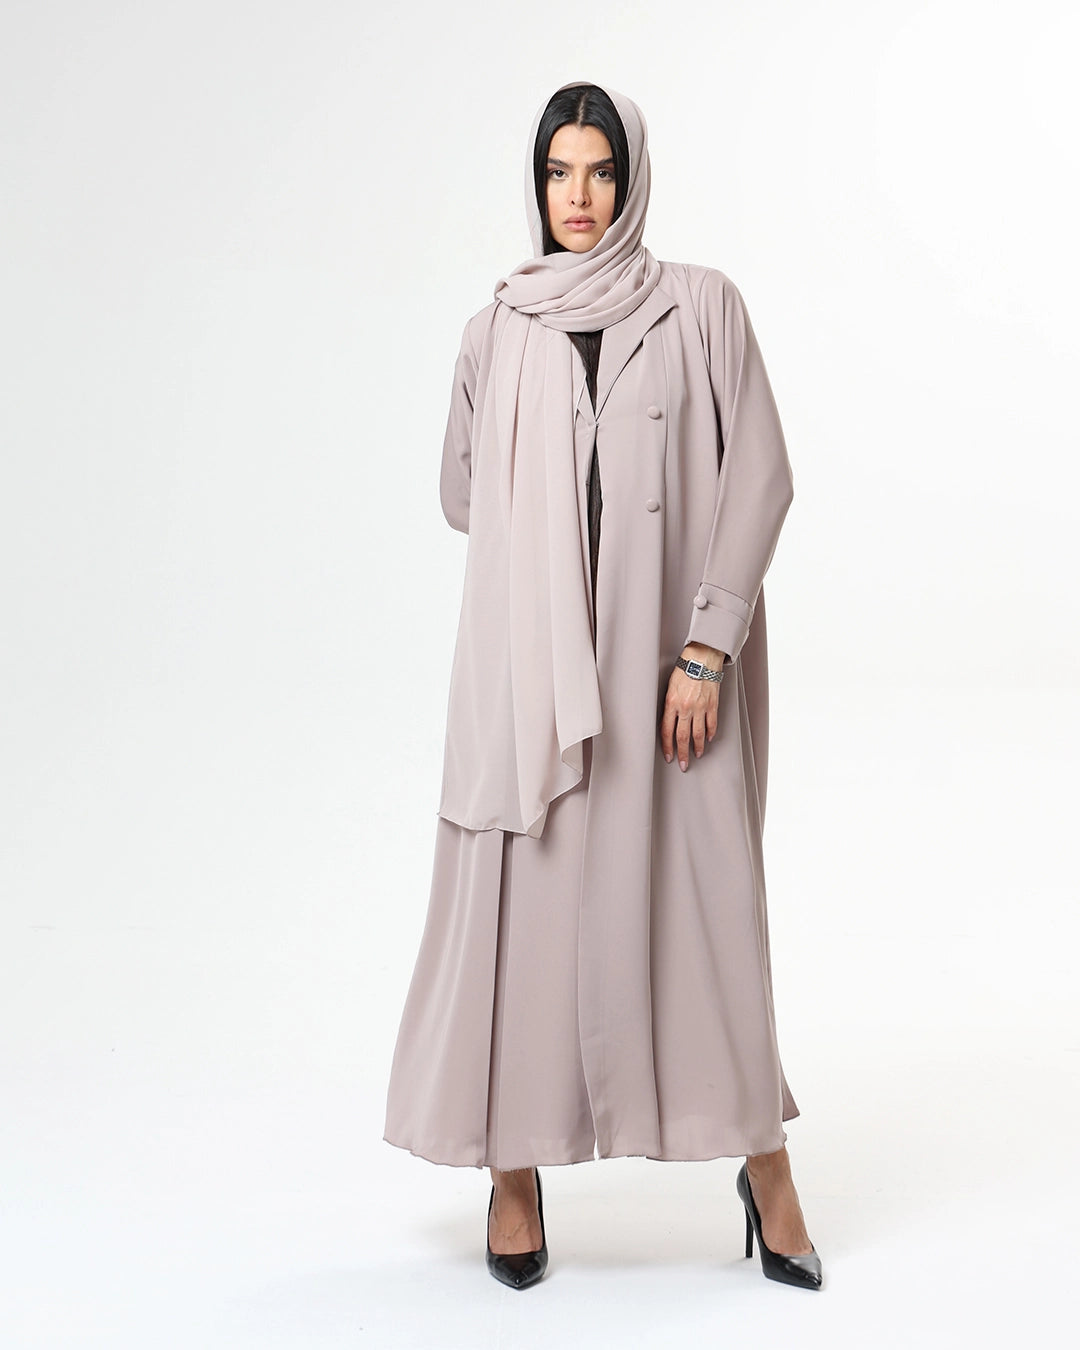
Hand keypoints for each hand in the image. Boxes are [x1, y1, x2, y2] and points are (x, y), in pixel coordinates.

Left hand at [659, 644, 725, 771]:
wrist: (702, 657)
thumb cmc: (683, 669)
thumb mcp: (669, 687)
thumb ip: (668, 705)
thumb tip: (668, 723)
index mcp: (671, 702)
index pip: (666, 731)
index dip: (667, 746)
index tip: (668, 756)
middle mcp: (685, 707)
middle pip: (682, 737)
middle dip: (682, 753)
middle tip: (682, 765)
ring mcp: (700, 707)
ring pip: (698, 734)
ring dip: (697, 747)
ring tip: (697, 755)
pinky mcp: (713, 704)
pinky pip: (712, 723)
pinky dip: (710, 733)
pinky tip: (708, 739)